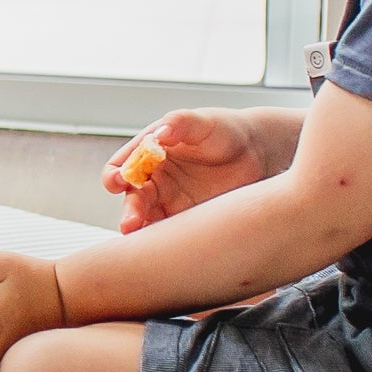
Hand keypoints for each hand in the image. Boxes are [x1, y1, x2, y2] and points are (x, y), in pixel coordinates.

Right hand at [106, 108, 274, 230]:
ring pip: (147, 220)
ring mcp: (171, 202)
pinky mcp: (188, 220)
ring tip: (145, 241)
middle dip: (129, 211)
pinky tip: (167, 249)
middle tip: (131, 222)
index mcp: (149, 153)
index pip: (122, 166)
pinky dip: (165, 243)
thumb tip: (159, 133)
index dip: (115, 175)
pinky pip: (170, 234)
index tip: (118, 181)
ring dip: (143, 231)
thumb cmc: (225, 130)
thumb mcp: (202, 122)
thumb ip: (179, 123)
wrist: (257, 152)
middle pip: (132, 198)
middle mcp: (155, 179)